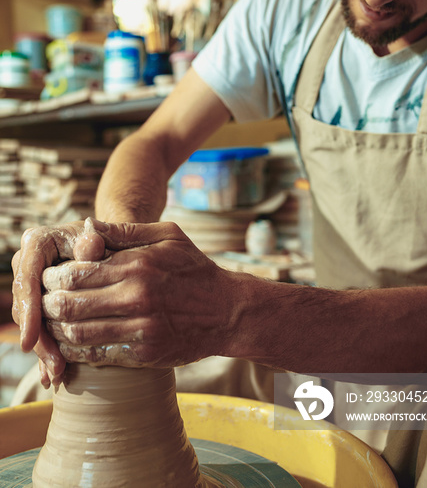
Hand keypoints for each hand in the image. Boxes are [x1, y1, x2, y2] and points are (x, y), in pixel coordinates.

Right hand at [12, 218, 106, 386]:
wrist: (108, 242)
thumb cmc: (108, 238)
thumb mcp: (104, 236)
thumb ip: (97, 240)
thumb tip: (90, 244)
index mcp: (38, 242)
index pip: (28, 278)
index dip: (29, 310)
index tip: (31, 338)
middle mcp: (27, 263)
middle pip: (25, 305)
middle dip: (38, 337)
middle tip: (54, 362)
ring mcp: (31, 284)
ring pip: (31, 320)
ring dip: (43, 348)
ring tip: (58, 371)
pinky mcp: (39, 302)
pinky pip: (39, 328)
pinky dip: (47, 351)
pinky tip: (52, 376)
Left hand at [40, 221, 240, 368]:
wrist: (227, 311)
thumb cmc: (194, 269)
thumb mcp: (168, 235)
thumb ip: (125, 231)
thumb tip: (86, 226)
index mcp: (137, 266)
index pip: (76, 273)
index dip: (52, 276)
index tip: (48, 276)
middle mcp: (136, 298)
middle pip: (69, 305)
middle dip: (47, 304)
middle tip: (43, 301)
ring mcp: (139, 329)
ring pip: (76, 334)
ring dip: (56, 330)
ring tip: (53, 322)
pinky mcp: (144, 355)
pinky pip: (97, 355)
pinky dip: (76, 351)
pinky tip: (72, 342)